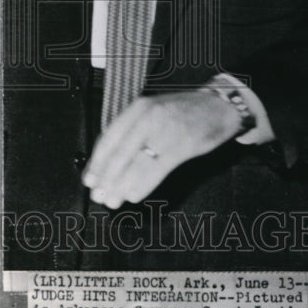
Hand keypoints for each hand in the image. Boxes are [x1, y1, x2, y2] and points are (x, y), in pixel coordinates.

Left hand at [82, 87, 241, 207]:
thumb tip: (108, 160)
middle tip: (98, 195)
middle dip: (106, 177)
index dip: (97, 161)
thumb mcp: (153, 111)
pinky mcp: (183, 144)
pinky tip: (133, 195)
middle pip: (120, 152)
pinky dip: (143, 184)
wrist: (219, 106)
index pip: (110, 136)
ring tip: (112, 200)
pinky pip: (157, 168)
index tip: (89, 179)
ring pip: (136, 162)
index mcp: (138, 107)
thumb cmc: (183, 113)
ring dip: (121, 185)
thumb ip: (132, 130)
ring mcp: (166, 129)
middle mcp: (149, 116)